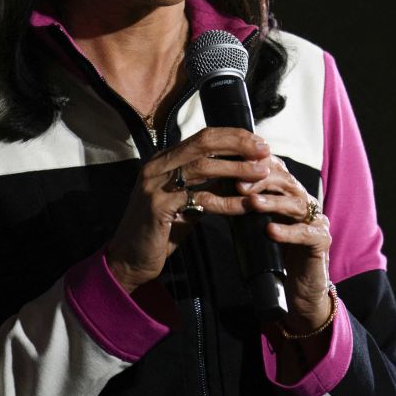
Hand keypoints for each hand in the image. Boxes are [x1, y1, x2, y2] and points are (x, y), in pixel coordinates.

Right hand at [106, 127, 271, 292]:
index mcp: (163, 160)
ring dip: (236, 168)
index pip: (202, 137)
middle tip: (264, 151)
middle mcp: (156, 166)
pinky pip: (200, 199)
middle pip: (203, 143)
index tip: (258, 142)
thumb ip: (204, 185)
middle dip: (237, 144)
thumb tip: (238, 172)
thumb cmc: (161, 231)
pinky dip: (227, 201)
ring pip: (202, 166)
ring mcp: (154, 185)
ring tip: (262, 173)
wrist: (130, 259)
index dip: (233, 137)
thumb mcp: (184, 201)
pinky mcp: (158, 207)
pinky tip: (246, 205)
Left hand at [237, 156, 332, 334]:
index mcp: (290, 195)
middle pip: (287, 182)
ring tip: (252, 203)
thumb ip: (245, 209)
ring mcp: (316, 220)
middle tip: (239, 184)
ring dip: (273, 202)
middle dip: (262, 181)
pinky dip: (288, 231)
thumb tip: (216, 192)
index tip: (235, 165)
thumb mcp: (257, 228)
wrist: (300, 289)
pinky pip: (306, 233)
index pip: (276, 172)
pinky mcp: (321, 241)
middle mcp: (305, 203)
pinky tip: (270, 230)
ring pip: (296, 204)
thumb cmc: (275, 256)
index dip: (257, 166)